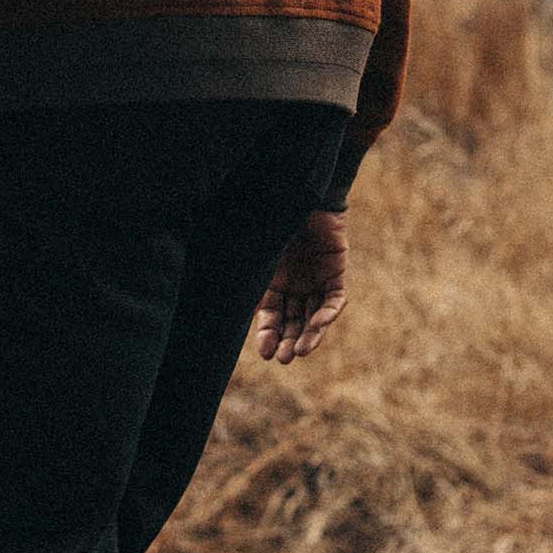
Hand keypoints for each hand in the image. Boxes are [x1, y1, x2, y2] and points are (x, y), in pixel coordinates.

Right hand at [252, 208, 347, 365]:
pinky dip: (327, 314)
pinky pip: (333, 300)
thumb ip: (247, 275)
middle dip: (288, 341)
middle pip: (292, 321)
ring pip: (313, 316)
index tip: (265, 353)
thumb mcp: (258, 252)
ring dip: (308, 335)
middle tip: (284, 359)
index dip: (267, 334)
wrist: (305, 194)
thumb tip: (217, 300)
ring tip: (301, 352)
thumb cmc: (276, 220)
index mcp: (273, 280)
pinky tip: (318, 326)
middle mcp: (295, 284)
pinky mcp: (335, 273)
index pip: (270, 315)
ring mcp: (316, 280)